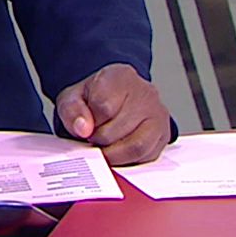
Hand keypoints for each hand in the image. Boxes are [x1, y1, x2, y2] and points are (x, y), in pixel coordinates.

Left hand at [55, 63, 171, 166]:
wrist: (110, 100)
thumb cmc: (93, 99)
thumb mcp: (72, 99)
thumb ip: (72, 111)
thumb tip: (83, 129)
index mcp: (120, 76)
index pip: (103, 106)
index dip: (89, 122)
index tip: (85, 125)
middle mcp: (144, 92)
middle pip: (118, 127)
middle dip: (99, 140)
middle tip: (92, 138)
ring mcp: (157, 113)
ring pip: (135, 146)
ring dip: (113, 154)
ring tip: (103, 147)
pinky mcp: (163, 134)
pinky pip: (146, 156)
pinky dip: (128, 160)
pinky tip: (117, 151)